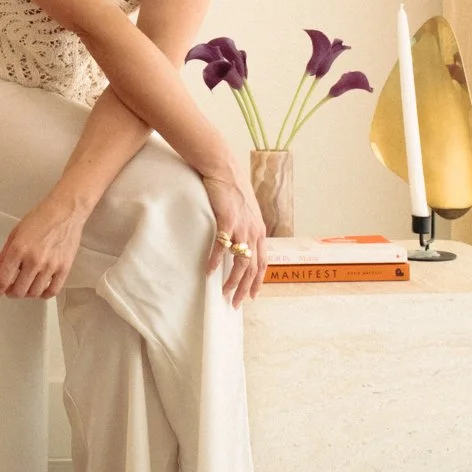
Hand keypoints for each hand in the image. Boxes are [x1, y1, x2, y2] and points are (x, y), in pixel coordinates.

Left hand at [0, 193, 84, 299]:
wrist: (66, 211)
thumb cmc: (41, 217)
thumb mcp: (16, 232)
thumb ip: (6, 253)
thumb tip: (2, 270)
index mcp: (18, 249)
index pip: (3, 279)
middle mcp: (34, 260)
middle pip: (18, 291)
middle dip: (11, 293)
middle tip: (10, 290)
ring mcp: (50, 265)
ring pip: (34, 293)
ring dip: (27, 294)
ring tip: (25, 287)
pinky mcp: (64, 268)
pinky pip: (53, 290)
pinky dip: (44, 294)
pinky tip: (40, 289)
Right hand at [200, 168, 267, 305]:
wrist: (223, 168)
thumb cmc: (231, 188)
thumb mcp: (245, 210)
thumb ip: (246, 226)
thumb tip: (240, 241)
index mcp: (259, 230)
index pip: (263, 262)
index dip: (258, 281)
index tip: (252, 296)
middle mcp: (254, 231)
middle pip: (253, 267)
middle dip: (245, 288)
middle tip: (236, 304)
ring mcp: (242, 226)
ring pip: (241, 261)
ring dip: (232, 280)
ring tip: (224, 293)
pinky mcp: (227, 220)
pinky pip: (221, 247)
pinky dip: (215, 261)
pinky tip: (209, 272)